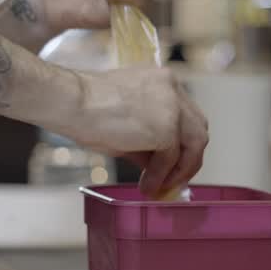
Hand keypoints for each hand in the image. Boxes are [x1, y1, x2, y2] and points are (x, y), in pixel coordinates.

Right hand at [66, 66, 208, 196]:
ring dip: (180, 170)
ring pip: (194, 145)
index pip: (187, 115)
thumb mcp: (128, 124)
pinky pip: (172, 158)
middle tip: (175, 180)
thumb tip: (159, 169)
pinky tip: (146, 186)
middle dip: (190, 158)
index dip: (184, 143)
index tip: (175, 164)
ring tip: (160, 188)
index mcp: (163, 81)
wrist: (72, 102)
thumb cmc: (87, 109)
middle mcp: (173, 89)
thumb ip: (149, 141)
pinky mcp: (166, 127)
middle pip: (198, 128)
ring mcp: (173, 107)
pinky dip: (160, 175)